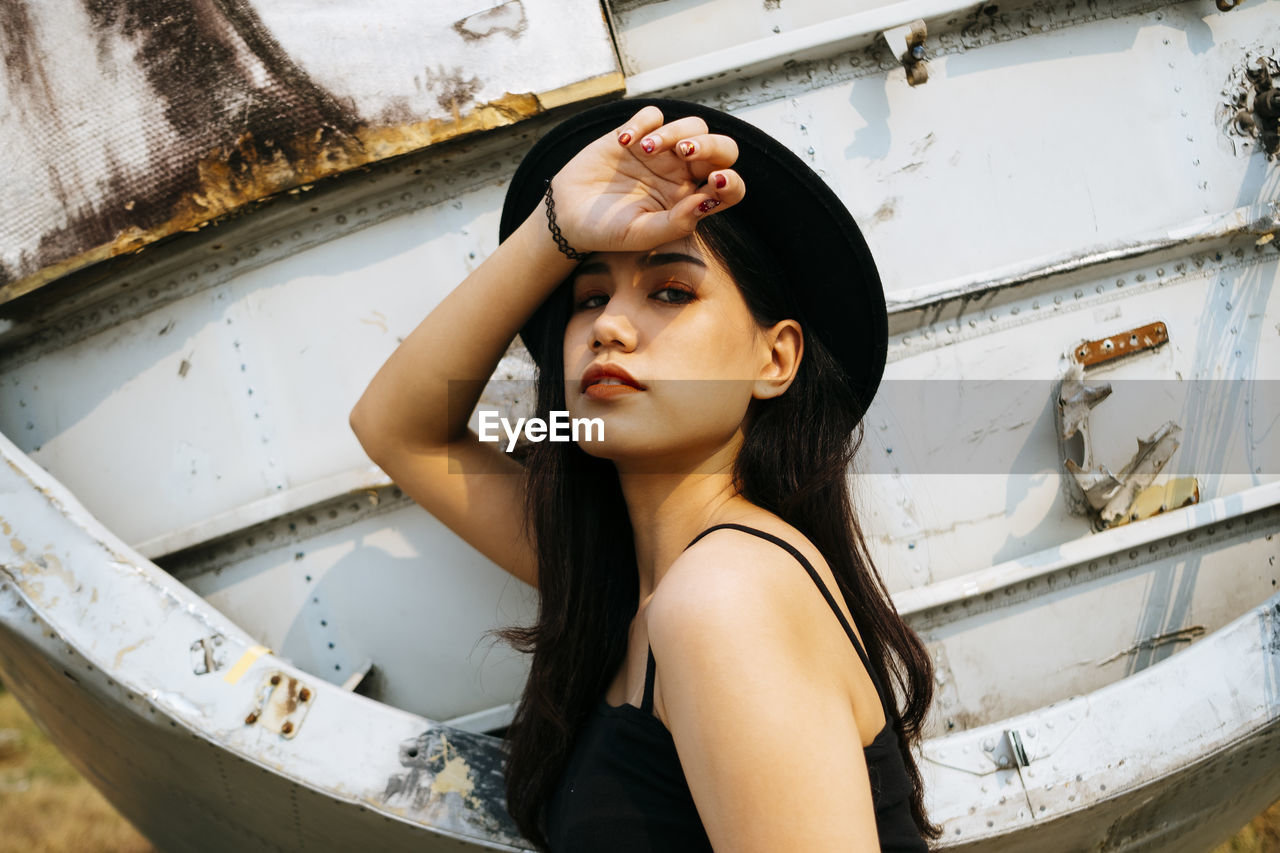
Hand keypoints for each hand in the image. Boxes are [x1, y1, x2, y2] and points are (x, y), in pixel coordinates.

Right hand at [546, 106, 745, 253]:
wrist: (567, 217)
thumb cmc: (606, 232)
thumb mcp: (641, 235)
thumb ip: (676, 223)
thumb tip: (707, 202)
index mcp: (691, 201)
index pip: (729, 187)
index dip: (732, 182)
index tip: (715, 182)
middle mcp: (683, 174)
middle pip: (721, 148)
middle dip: (710, 145)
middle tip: (685, 151)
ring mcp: (661, 153)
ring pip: (692, 126)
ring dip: (674, 132)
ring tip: (645, 149)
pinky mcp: (636, 135)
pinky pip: (653, 114)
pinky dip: (643, 122)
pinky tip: (625, 142)